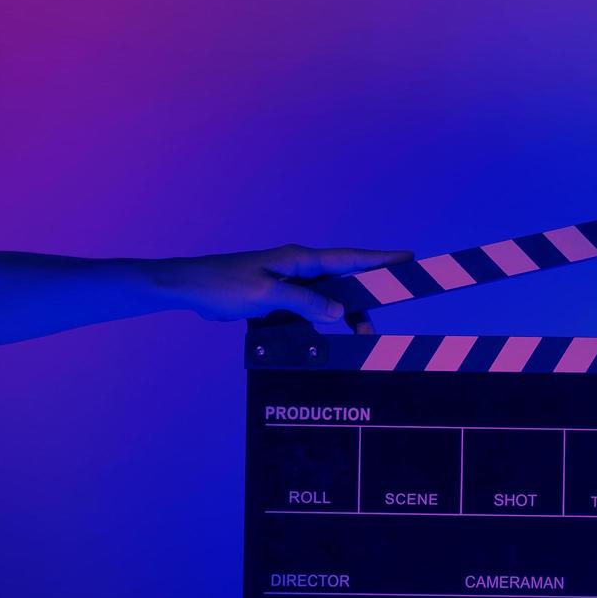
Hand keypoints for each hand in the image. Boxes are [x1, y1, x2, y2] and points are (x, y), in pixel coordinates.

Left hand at [157, 244, 411, 323]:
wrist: (188, 288)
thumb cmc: (222, 286)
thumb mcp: (265, 296)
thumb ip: (303, 303)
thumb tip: (338, 312)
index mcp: (299, 259)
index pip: (349, 258)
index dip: (380, 259)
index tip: (408, 257)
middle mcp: (299, 268)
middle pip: (344, 282)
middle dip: (366, 300)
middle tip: (385, 316)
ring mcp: (289, 282)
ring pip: (328, 300)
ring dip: (342, 318)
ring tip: (360, 337)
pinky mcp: (279, 297)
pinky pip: (309, 310)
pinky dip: (319, 324)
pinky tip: (323, 340)